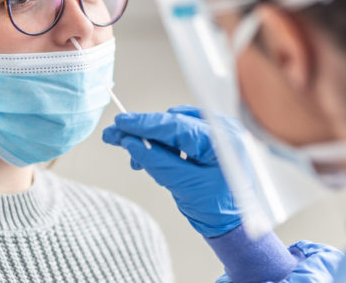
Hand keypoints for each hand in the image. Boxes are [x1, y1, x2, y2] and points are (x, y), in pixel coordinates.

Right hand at [102, 105, 240, 237]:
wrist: (232, 222)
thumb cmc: (214, 208)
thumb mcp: (183, 186)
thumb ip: (156, 162)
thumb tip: (130, 142)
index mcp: (222, 141)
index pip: (176, 125)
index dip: (145, 123)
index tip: (120, 122)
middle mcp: (223, 130)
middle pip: (174, 122)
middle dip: (143, 132)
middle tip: (114, 136)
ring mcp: (219, 132)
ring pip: (175, 127)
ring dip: (153, 141)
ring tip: (136, 161)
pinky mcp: (212, 138)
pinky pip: (182, 134)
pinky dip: (164, 145)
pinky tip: (152, 158)